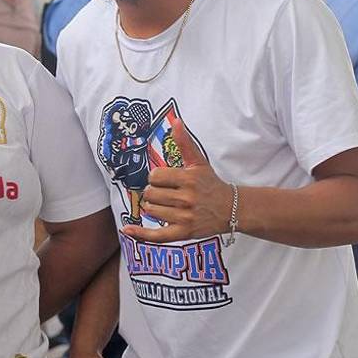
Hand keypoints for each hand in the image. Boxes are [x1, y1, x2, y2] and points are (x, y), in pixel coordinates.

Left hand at [123, 119, 230, 243]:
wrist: (232, 209)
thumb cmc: (211, 184)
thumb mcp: (199, 162)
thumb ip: (185, 143)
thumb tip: (175, 121)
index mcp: (188, 180)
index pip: (155, 176)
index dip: (156, 177)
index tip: (166, 180)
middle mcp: (186, 199)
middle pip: (150, 194)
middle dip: (154, 192)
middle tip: (167, 193)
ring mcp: (185, 218)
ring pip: (151, 211)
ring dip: (154, 208)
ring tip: (168, 205)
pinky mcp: (184, 233)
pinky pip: (156, 236)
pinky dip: (139, 233)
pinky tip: (126, 228)